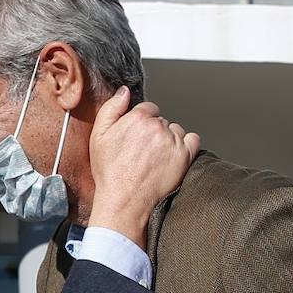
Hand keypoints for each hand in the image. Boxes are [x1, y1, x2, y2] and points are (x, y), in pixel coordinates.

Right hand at [87, 87, 199, 246]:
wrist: (124, 201)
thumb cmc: (110, 173)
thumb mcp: (98, 137)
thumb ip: (111, 109)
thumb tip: (124, 91)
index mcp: (137, 118)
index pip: (148, 109)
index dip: (141, 123)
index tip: (137, 138)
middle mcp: (157, 127)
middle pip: (161, 121)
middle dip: (154, 133)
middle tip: (143, 152)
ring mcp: (173, 141)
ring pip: (176, 131)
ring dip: (169, 140)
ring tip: (156, 158)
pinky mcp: (185, 156)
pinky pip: (193, 140)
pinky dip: (187, 145)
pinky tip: (174, 156)